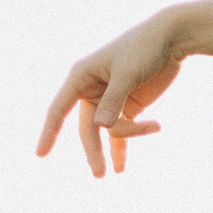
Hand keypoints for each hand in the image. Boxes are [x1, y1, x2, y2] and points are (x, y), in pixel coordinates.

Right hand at [39, 10, 184, 178]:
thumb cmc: (145, 48)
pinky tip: (124, 162)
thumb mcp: (128, 73)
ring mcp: (110, 98)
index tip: (40, 154)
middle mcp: (91, 89)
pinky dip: (125, 143)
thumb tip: (101, 127)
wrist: (173, 38)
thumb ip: (113, 100)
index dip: (49, 132)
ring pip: (108, 131)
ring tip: (131, 158)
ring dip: (119, 145)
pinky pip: (123, 128)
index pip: (59, 109)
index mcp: (81, 76)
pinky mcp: (128, 104)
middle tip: (99, 175)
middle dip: (93, 151)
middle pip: (87, 128)